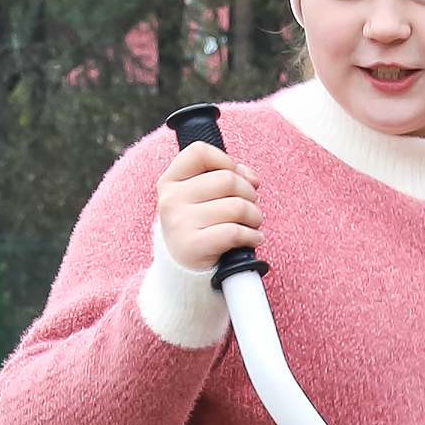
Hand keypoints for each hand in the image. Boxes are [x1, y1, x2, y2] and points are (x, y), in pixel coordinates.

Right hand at [157, 140, 260, 271]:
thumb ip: (224, 177)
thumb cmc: (198, 228)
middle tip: (248, 208)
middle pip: (227, 179)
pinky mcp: (193, 246)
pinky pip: (235, 232)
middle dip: (249, 193)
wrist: (183, 272)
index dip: (225, 160)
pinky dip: (252, 236)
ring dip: (255, 217)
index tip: (234, 176)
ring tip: (251, 225)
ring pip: (237, 206)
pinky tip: (252, 239)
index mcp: (170, 181)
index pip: (200, 152)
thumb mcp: (201, 199)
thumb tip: (251, 178)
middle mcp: (171, 199)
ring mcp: (179, 223)